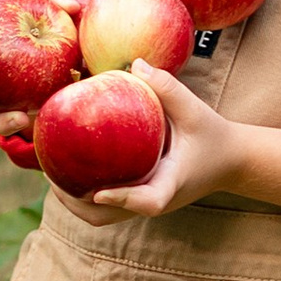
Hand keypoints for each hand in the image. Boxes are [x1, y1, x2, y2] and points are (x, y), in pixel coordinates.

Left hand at [56, 67, 238, 224]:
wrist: (230, 161)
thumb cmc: (211, 134)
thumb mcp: (195, 109)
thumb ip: (168, 87)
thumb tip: (134, 63)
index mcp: (172, 183)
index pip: (148, 202)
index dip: (123, 199)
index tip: (98, 191)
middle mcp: (156, 200)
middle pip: (110, 217)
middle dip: (76, 203)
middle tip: (51, 176)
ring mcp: (145, 204)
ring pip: (102, 217)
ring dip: (74, 202)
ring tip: (50, 174)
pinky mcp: (138, 200)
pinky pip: (105, 206)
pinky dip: (82, 194)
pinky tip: (66, 168)